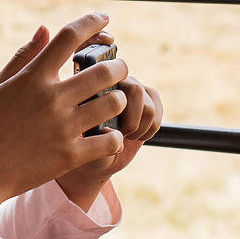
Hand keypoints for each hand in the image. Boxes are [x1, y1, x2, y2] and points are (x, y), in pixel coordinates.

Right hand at [0, 13, 129, 221]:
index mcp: (32, 77)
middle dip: (119, 66)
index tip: (105, 18)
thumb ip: (23, 57)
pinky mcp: (70, 156)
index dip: (92, 22)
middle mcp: (51, 98)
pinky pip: (110, 141)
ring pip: (113, 103)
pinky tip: (106, 136)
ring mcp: (63, 127)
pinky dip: (114, 137)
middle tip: (118, 70)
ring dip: (119, 100)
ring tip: (113, 103)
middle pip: (104, 70)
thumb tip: (45, 29)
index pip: (69, 37)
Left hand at [55, 73, 162, 208]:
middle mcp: (111, 82)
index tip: (109, 128)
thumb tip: (110, 130)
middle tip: (120, 133)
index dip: (117, 106)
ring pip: (148, 104)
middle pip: (136, 90)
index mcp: (91, 86)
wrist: (98, 156)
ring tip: (127, 135)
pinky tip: (139, 135)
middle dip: (132, 120)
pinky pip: (158, 109)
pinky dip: (151, 127)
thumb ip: (93, 139)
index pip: (111, 82)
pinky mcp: (146, 98)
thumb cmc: (84, 150)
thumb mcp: (82, 146)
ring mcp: (130, 88)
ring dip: (141, 126)